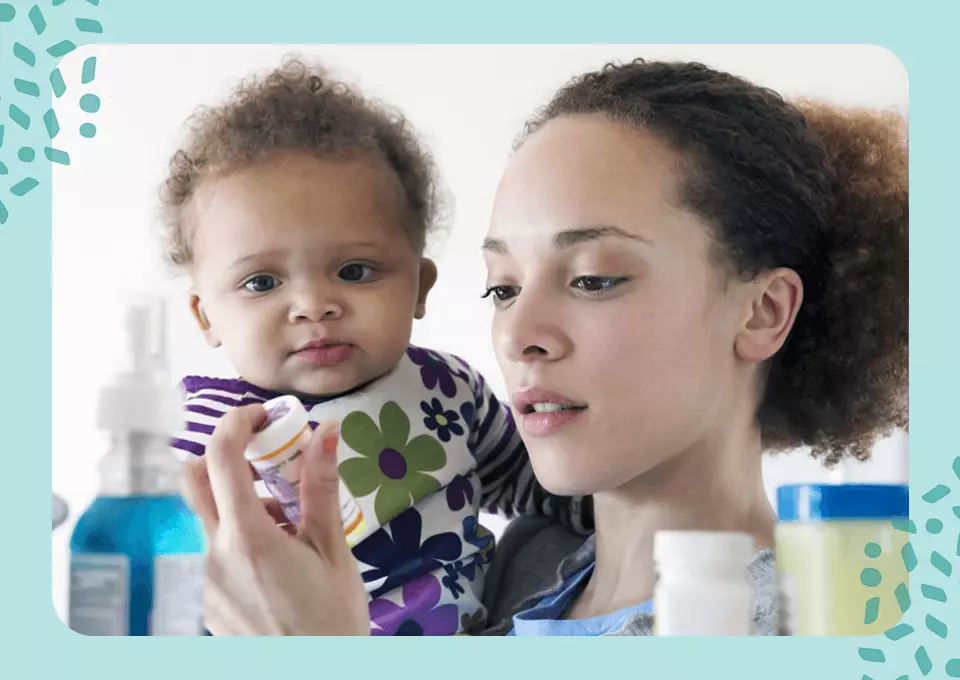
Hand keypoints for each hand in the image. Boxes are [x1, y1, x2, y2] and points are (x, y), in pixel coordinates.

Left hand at [182, 404, 369, 635]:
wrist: (316, 677)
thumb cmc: (332, 619)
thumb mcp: (333, 549)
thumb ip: (321, 487)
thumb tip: (325, 431)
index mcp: (247, 538)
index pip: (221, 457)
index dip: (238, 422)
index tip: (263, 416)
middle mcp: (213, 556)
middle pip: (194, 480)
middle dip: (225, 457)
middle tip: (268, 462)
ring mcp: (205, 581)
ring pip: (207, 519)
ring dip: (238, 503)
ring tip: (288, 525)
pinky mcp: (206, 602)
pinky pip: (213, 553)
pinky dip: (238, 539)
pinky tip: (276, 562)